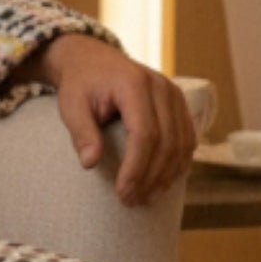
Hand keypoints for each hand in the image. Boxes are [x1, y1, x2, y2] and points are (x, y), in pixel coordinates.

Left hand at [26, 34, 197, 205]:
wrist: (93, 60)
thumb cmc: (81, 85)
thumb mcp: (71, 106)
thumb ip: (81, 133)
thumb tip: (90, 164)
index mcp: (134, 84)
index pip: (145, 134)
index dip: (137, 168)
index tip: (124, 192)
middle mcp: (161, 87)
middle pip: (167, 141)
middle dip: (152, 177)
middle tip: (133, 201)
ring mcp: (175, 93)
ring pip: (182, 142)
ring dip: (168, 175)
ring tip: (148, 197)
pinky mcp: (180, 102)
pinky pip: (188, 137)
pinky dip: (179, 163)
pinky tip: (164, 182)